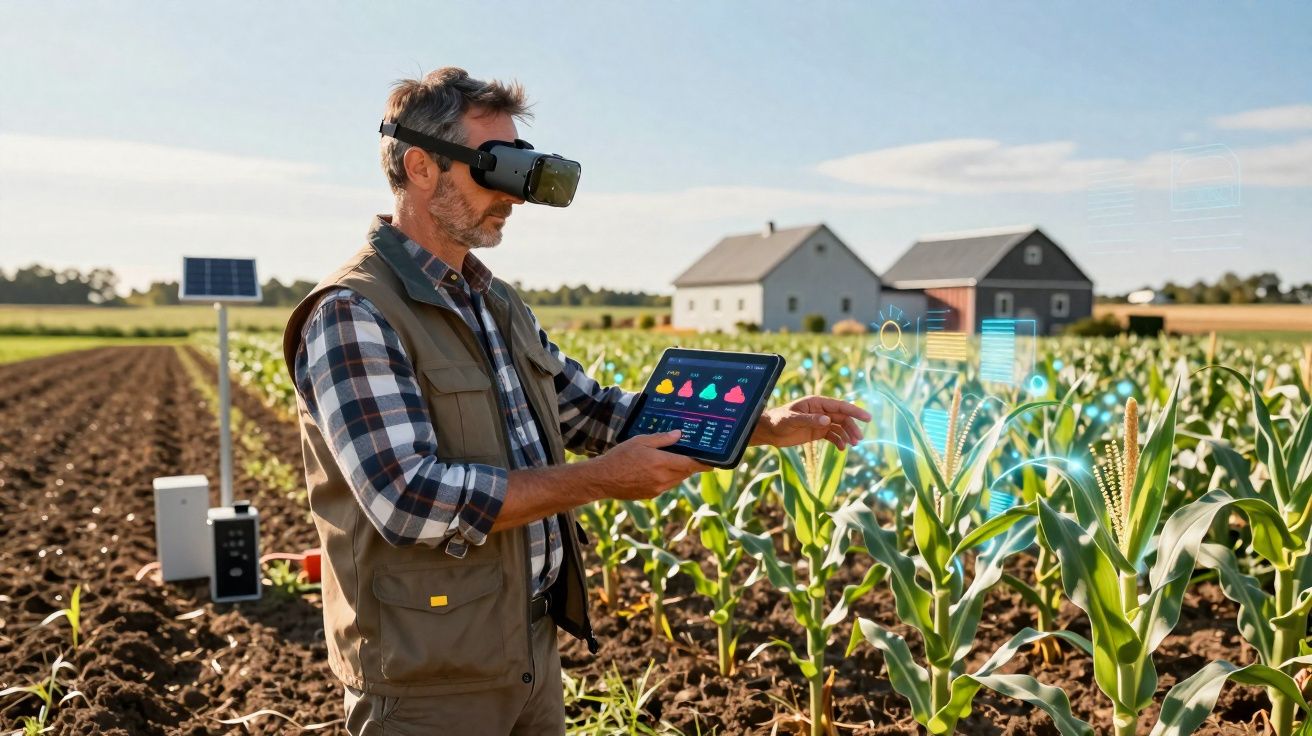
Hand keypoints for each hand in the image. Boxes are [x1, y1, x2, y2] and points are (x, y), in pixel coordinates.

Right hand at [591, 430, 710, 499]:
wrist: (603, 479)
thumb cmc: (620, 457)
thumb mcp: (640, 441)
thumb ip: (661, 439)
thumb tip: (679, 435)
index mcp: (661, 463)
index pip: (689, 464)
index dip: (702, 464)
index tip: (712, 463)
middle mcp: (662, 478)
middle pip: (685, 473)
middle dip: (691, 467)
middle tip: (695, 458)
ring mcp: (657, 489)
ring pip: (676, 480)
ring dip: (680, 473)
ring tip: (678, 463)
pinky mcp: (650, 495)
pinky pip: (666, 486)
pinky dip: (669, 479)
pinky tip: (661, 471)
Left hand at [749, 395, 871, 449]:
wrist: (769, 431)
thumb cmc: (779, 421)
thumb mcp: (792, 419)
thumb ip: (810, 420)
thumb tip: (828, 420)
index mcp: (817, 403)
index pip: (840, 406)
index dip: (855, 411)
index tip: (867, 418)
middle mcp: (821, 411)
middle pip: (842, 418)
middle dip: (852, 428)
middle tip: (858, 440)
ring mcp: (820, 421)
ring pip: (839, 427)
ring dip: (847, 435)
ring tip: (852, 445)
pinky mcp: (817, 432)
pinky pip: (833, 436)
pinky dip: (839, 442)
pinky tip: (841, 449)